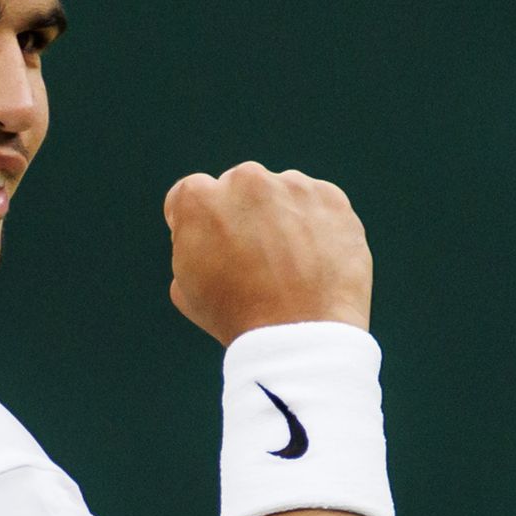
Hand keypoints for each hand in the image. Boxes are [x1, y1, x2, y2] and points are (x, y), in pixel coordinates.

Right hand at [163, 161, 371, 346]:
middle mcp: (245, 180)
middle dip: (243, 213)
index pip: (192, 194)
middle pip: (239, 188)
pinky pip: (317, 205)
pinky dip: (316, 225)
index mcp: (199, 198)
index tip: (212, 244)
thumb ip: (189, 246)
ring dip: (281, 216)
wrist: (299, 335)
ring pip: (281, 193)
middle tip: (254, 255)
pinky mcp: (331, 198)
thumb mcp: (184, 287)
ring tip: (289, 263)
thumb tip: (207, 238)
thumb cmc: (235, 317)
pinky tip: (313, 259)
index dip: (198, 222)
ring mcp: (292, 185)